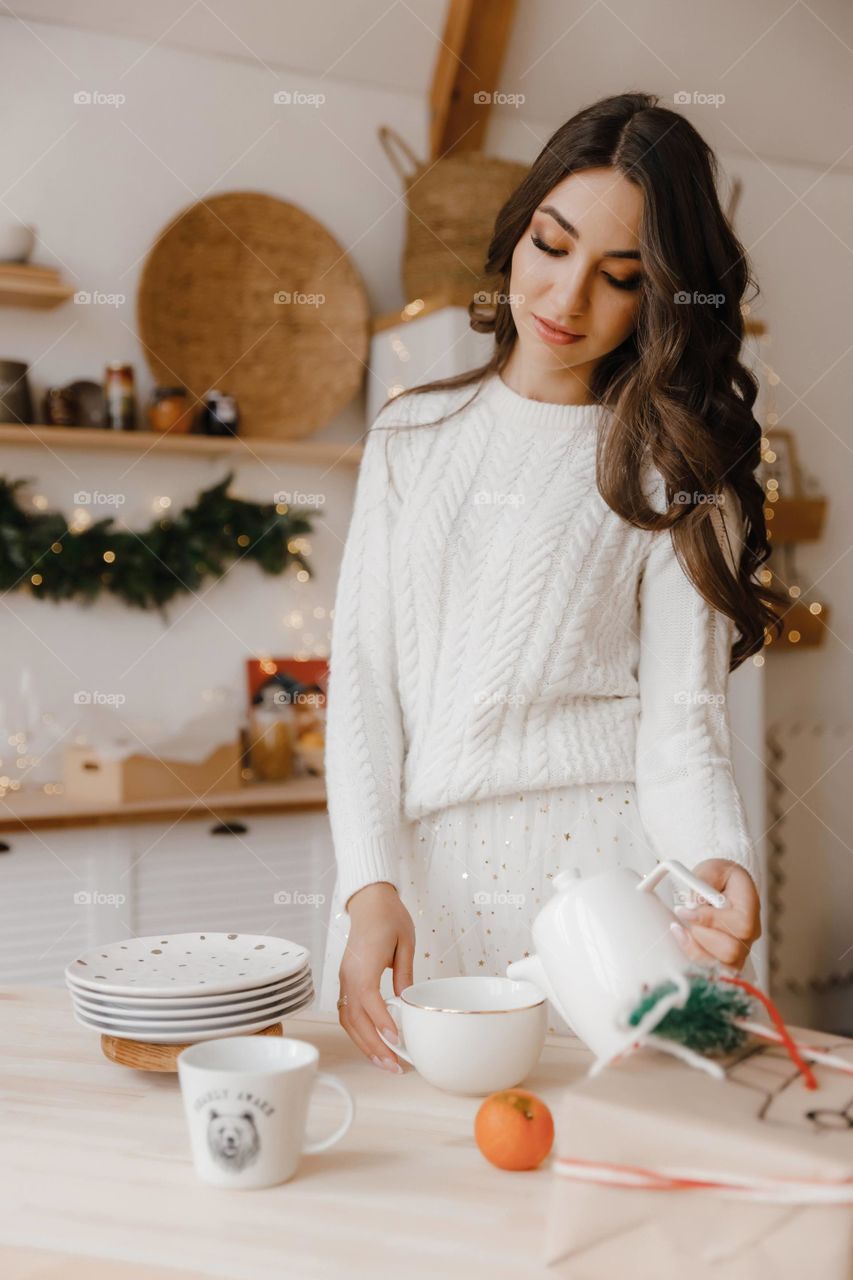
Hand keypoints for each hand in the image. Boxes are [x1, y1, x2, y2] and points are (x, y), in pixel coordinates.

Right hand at [337, 882, 414, 1071]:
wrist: (370, 902)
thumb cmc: (389, 917)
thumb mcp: (406, 942)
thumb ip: (404, 974)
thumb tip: (406, 1003)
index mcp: (364, 964)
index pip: (369, 999)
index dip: (381, 1023)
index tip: (396, 1041)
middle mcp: (349, 975)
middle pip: (355, 1019)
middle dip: (374, 1046)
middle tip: (395, 1065)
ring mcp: (345, 979)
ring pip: (348, 1020)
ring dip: (365, 1044)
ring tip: (385, 1063)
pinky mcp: (346, 981)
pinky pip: (348, 1013)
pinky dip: (359, 1033)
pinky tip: (374, 1044)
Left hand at [670, 858, 760, 971]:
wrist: (722, 885)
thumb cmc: (719, 877)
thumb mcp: (711, 869)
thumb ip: (703, 883)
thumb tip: (693, 905)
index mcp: (750, 906)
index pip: (739, 924)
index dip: (709, 920)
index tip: (683, 910)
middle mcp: (750, 932)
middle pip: (731, 951)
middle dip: (701, 936)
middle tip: (684, 918)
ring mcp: (741, 948)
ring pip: (723, 967)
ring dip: (695, 949)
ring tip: (679, 930)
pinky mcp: (729, 958)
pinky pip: (714, 969)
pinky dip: (695, 957)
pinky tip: (683, 939)